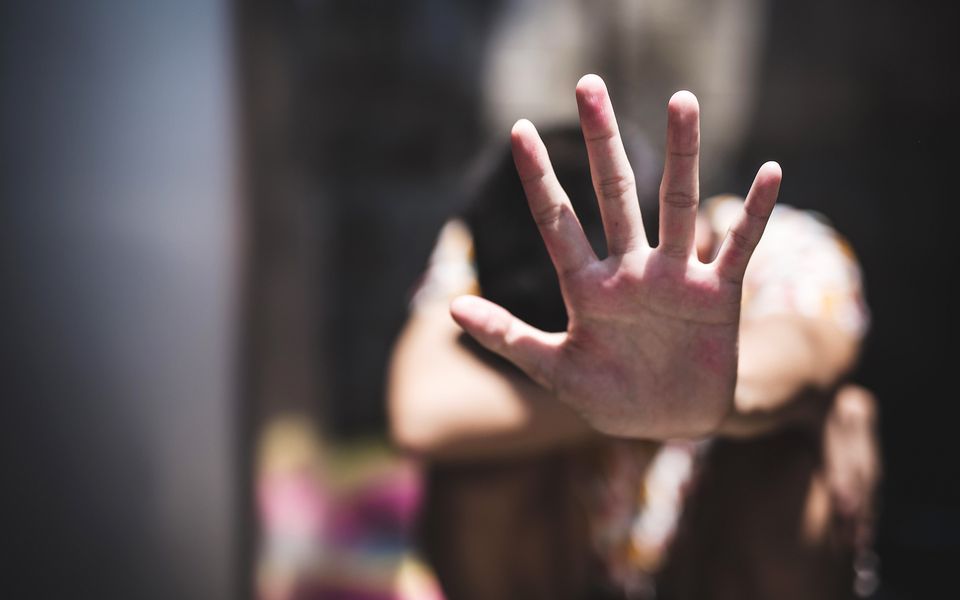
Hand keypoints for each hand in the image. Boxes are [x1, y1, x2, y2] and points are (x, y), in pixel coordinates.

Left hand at [450, 74, 780, 438]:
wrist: (675, 422)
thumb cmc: (612, 398)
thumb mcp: (556, 371)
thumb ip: (509, 339)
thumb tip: (452, 308)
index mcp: (587, 287)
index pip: (557, 222)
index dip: (538, 178)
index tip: (520, 129)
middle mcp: (630, 270)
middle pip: (614, 194)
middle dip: (601, 143)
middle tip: (589, 85)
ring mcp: (675, 277)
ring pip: (678, 205)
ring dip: (683, 156)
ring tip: (682, 101)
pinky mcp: (717, 294)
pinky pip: (739, 246)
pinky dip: (753, 213)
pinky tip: (770, 173)